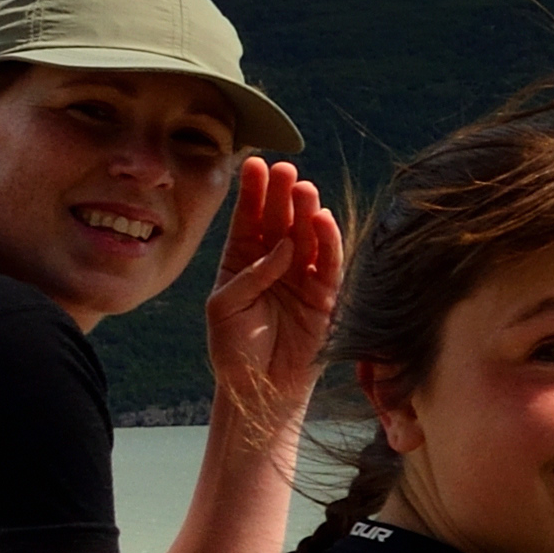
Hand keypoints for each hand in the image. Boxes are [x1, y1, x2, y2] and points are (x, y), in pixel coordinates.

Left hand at [202, 157, 347, 444]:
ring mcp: (301, 278)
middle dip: (281, 194)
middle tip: (284, 169)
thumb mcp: (223, 307)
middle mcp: (274, 264)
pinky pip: (329, 264)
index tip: (253, 164)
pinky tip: (322, 219)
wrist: (258, 389)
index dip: (252, 192)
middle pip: (280, 220)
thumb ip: (250, 275)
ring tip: (303, 188)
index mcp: (243, 262)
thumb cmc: (233, 348)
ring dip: (306, 211)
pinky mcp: (325, 296)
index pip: (249, 220)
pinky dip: (329, 242)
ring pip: (307, 236)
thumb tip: (285, 248)